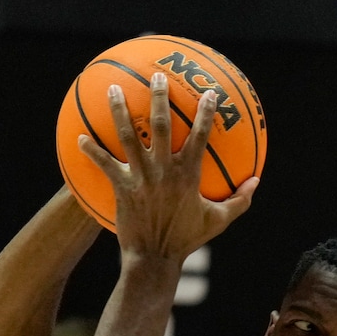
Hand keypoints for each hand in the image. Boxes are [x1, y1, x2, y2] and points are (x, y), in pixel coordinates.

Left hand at [77, 72, 257, 262]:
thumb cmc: (187, 240)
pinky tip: (79, 138)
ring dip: (120, 111)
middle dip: (159, 98)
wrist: (155, 259)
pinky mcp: (123, 188)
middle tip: (156, 76)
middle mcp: (164, 170)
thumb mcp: (218, 221)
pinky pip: (105, 165)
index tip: (209, 92)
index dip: (206, 113)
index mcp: (188, 174)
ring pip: (129, 137)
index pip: (200, 136)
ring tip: (112, 89)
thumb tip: (256, 182)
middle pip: (161, 125)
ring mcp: (141, 178)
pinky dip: (92, 151)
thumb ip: (239, 201)